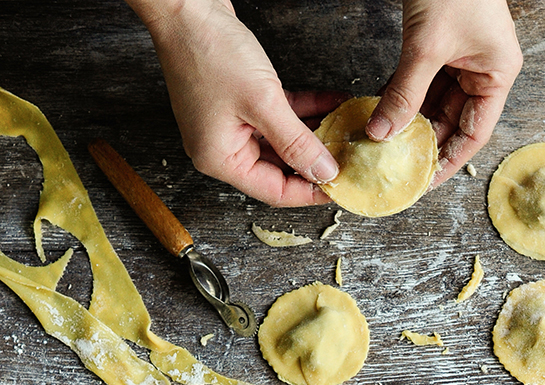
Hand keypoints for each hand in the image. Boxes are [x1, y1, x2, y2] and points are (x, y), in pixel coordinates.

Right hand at [126, 0, 343, 205]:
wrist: (183, 5)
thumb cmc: (208, 51)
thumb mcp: (262, 102)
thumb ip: (296, 142)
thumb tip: (324, 172)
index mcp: (220, 159)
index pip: (274, 191)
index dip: (310, 191)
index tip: (340, 186)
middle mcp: (224, 147)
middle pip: (279, 168)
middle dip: (314, 161)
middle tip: (347, 156)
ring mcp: (231, 124)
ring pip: (281, 141)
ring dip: (312, 134)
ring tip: (344, 128)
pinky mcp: (239, 101)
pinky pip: (277, 116)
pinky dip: (303, 111)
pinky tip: (331, 103)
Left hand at [365, 0, 522, 185]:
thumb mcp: (426, 47)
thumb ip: (405, 93)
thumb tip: (383, 132)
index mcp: (496, 74)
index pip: (474, 133)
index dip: (449, 161)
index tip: (424, 182)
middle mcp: (483, 70)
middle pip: (453, 121)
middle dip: (424, 143)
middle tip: (397, 168)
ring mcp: (462, 58)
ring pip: (435, 104)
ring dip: (411, 123)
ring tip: (387, 147)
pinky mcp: (441, 47)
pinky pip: (423, 83)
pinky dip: (404, 98)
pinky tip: (385, 116)